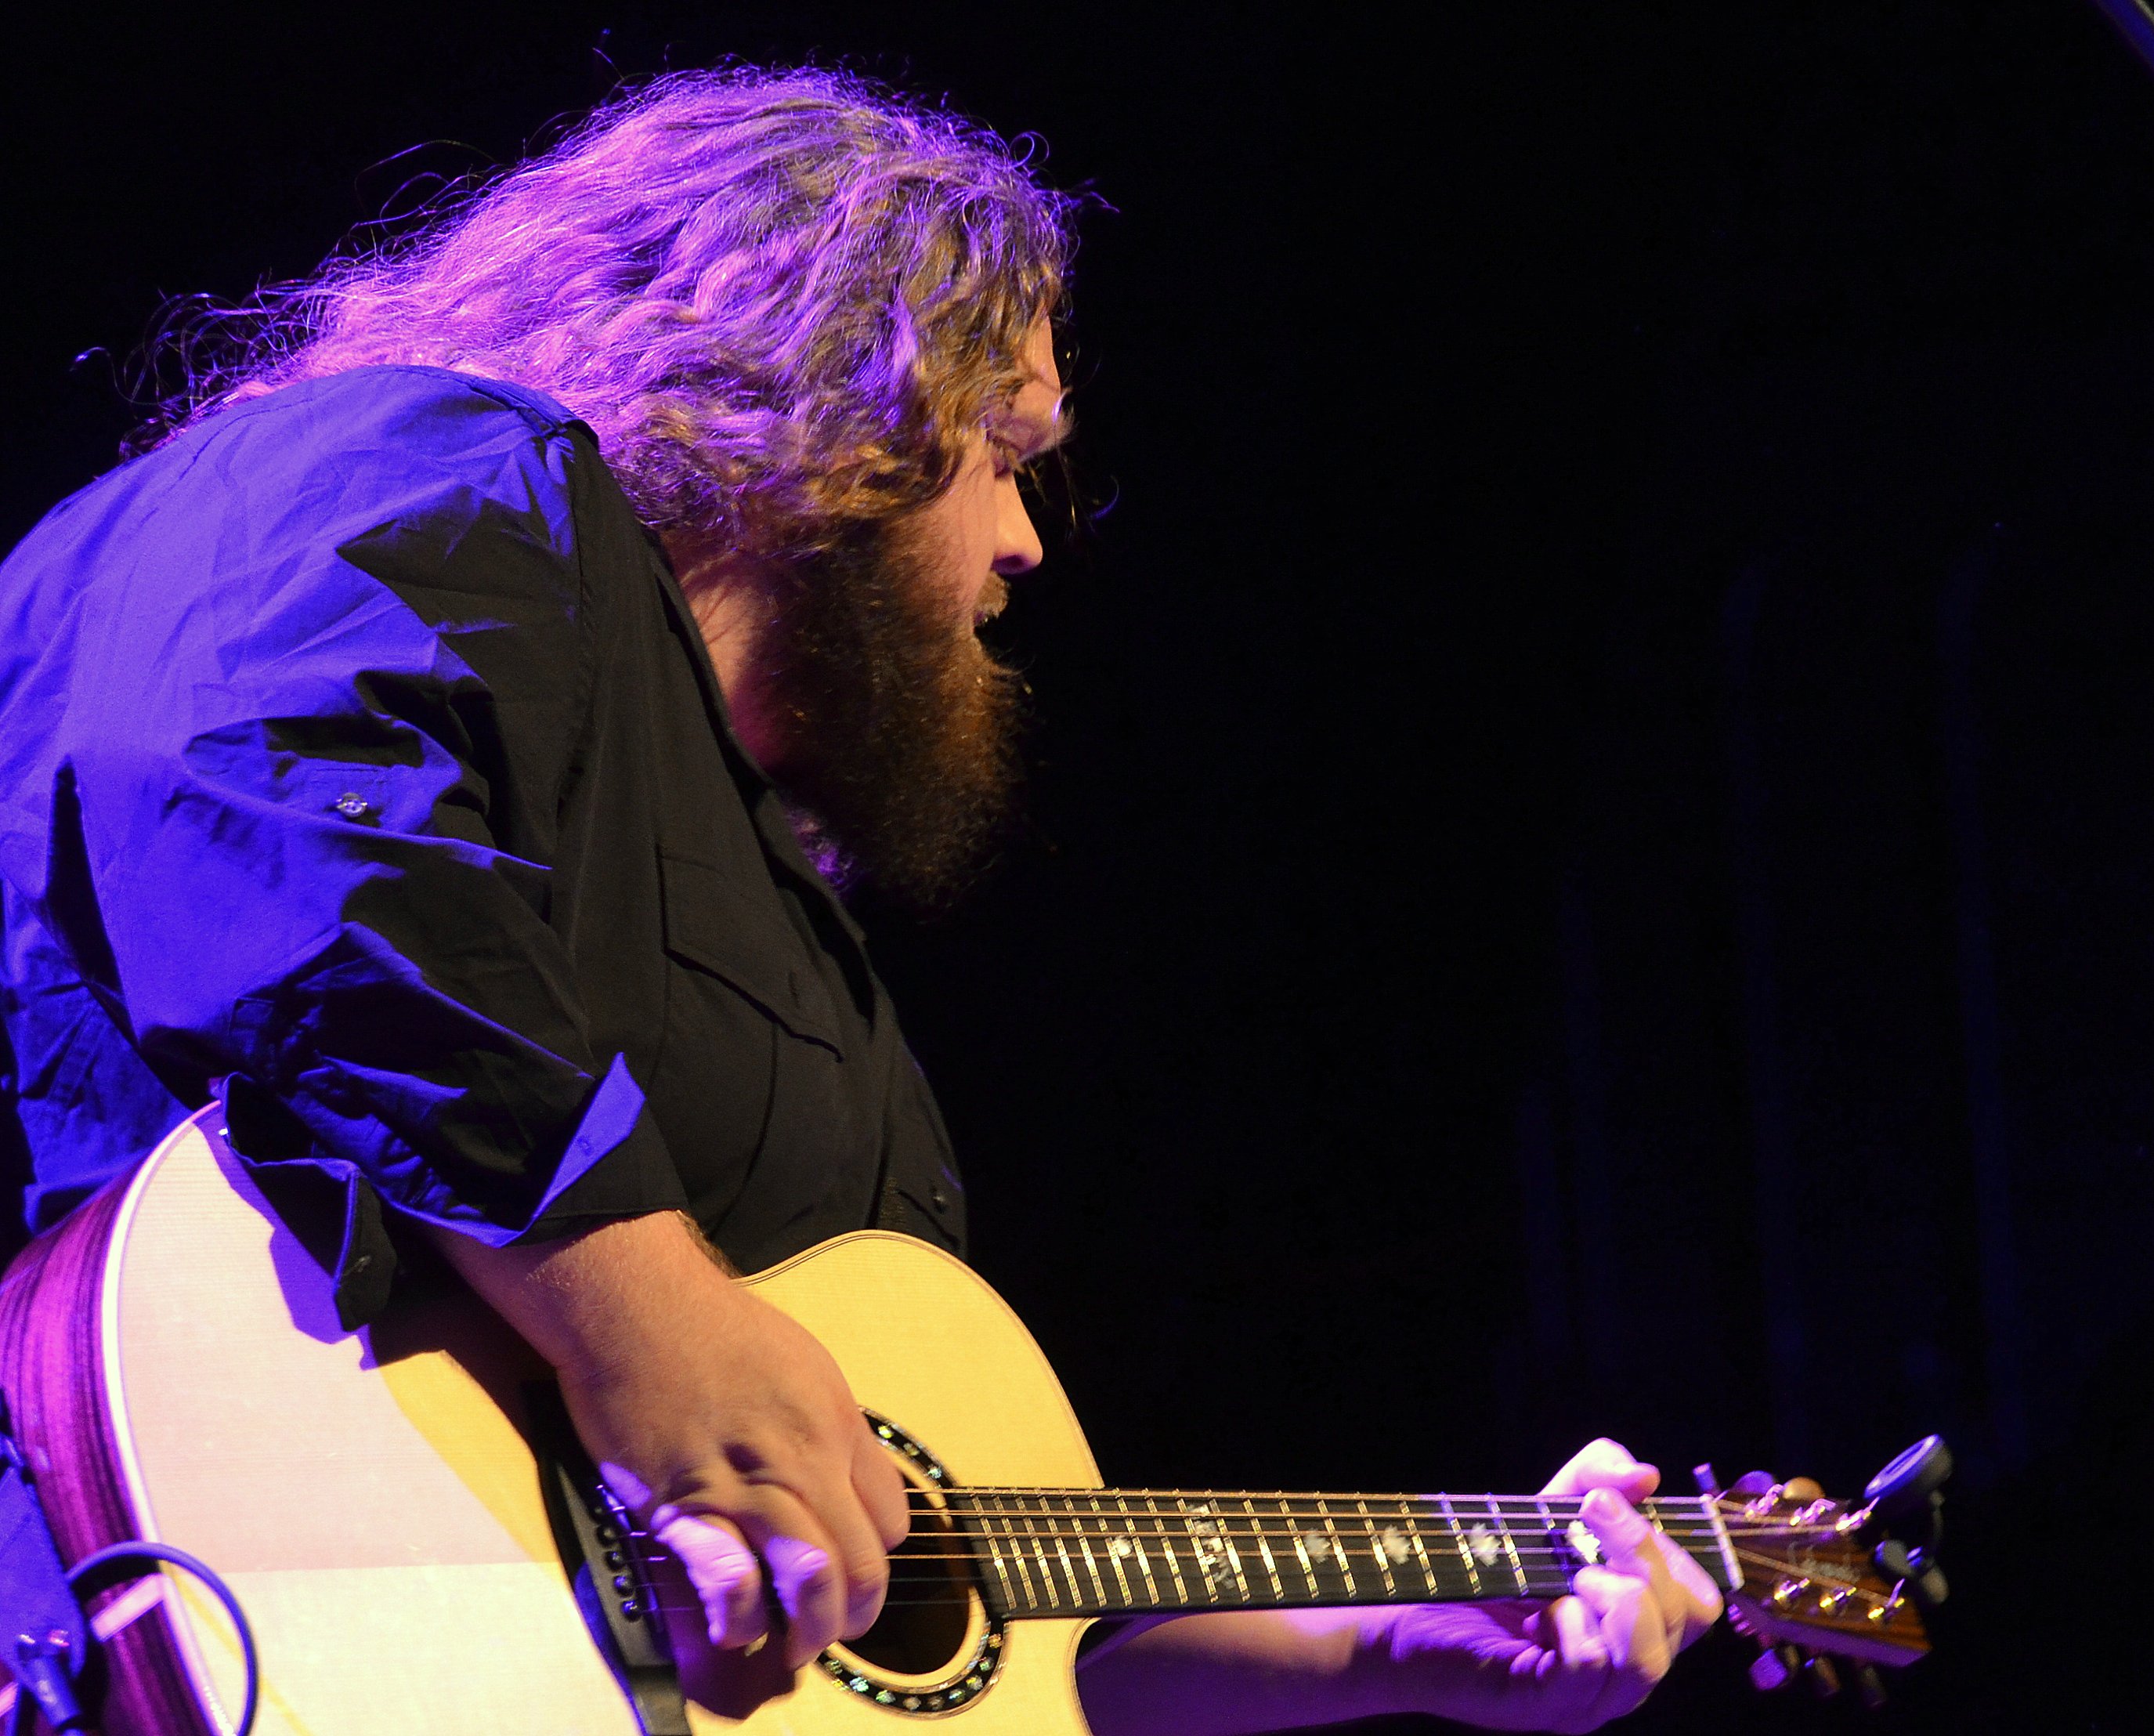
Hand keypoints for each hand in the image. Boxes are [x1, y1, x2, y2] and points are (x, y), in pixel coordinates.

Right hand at [430, 1212, 907, 1669]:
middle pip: (861, 1561)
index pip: (892, 1519)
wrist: (639, 1307)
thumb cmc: (717, 1330)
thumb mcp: (806, 1366)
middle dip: (855, 1613)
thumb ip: (832, 1428)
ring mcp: (744, 1484)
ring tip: (797, 1646)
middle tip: (836, 1629)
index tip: (856, 1570)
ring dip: (810, 1629)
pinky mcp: (683, 1504)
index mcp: (838, 1424)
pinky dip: (739, 1617)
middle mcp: (803, 1458)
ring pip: (809, 1579)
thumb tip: (849, 1484)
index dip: (878, 1557)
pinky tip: (735, 1626)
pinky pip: (729, 1581)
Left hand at [1370, 1438, 1722, 1731]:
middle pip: (1691, 1616)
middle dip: (1647, 1551)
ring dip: (1615, 1595)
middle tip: (1588, 1516)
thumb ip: (1595, 1477)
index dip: (1667, 1539)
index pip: (1700, 1593)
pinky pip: (1591, 1668)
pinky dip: (1572, 1625)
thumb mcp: (1544, 1510)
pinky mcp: (1548, 1706)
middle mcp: (1626, 1666)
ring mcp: (1592, 1697)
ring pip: (1649, 1657)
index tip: (1605, 1500)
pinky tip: (1542, 1611)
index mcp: (1638, 1624)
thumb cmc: (1481, 1568)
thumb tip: (1646, 1474)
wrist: (1403, 1613)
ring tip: (1573, 1573)